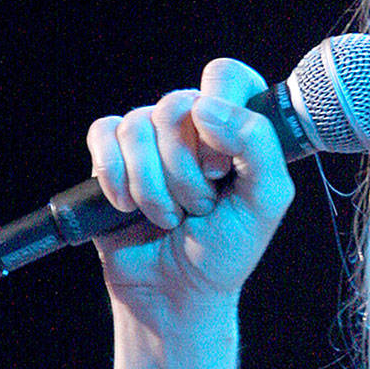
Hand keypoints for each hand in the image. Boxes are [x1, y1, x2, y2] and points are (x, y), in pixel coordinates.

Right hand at [86, 58, 294, 319]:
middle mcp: (194, 123)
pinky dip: (114, 175)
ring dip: (152, 185)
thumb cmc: (227, 248)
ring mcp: (151, 138)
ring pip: (137, 125)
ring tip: (169, 216)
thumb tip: (206, 107)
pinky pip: (103, 134)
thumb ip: (258, 144)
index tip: (221, 169)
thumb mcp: (266, 200)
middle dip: (184, 171)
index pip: (226, 75)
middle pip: (175, 105)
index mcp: (237, 123)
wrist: (176, 293)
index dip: (220, 118)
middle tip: (199, 206)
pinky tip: (127, 205)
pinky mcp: (112, 156)